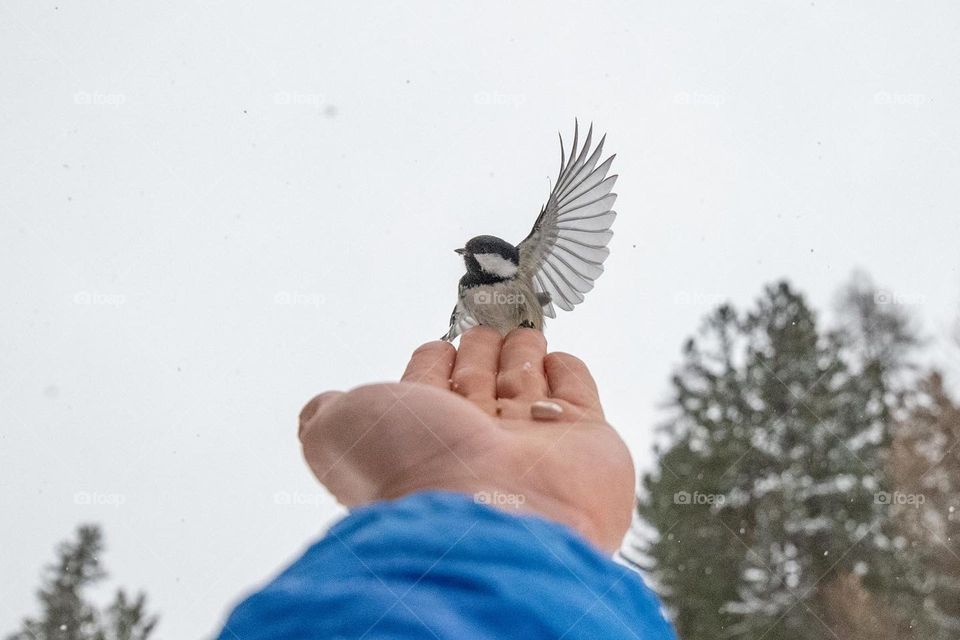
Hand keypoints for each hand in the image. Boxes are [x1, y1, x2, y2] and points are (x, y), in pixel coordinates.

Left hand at [298, 327, 635, 552]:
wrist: (498, 514)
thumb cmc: (414, 470)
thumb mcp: (339, 433)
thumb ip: (326, 415)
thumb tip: (321, 407)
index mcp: (424, 435)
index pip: (430, 387)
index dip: (431, 363)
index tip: (437, 344)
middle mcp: (478, 441)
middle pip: (481, 382)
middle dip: (480, 352)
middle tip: (485, 326)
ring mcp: (534, 442)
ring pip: (526, 383)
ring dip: (523, 353)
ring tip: (522, 330)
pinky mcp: (588, 440)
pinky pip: (577, 394)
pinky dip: (568, 372)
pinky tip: (559, 359)